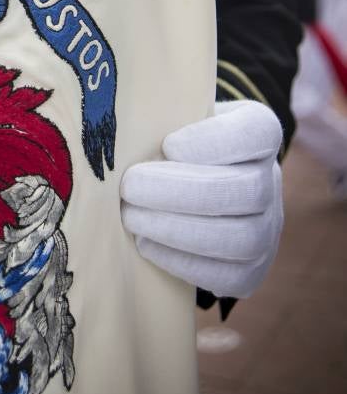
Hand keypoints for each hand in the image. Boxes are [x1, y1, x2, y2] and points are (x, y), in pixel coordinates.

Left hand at [120, 99, 283, 297]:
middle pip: (247, 191)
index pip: (256, 131)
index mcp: (259, 132)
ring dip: (178, 230)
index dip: (214, 141)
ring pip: (241, 238)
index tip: (167, 146)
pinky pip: (228, 276)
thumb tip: (121, 130)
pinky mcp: (251, 270)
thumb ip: (160, 118)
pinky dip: (183, 262)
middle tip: (130, 187)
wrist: (194, 183)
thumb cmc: (175, 143)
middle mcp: (272, 181)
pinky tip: (146, 244)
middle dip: (182, 192)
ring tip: (132, 217)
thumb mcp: (175, 117)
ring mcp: (267, 229)